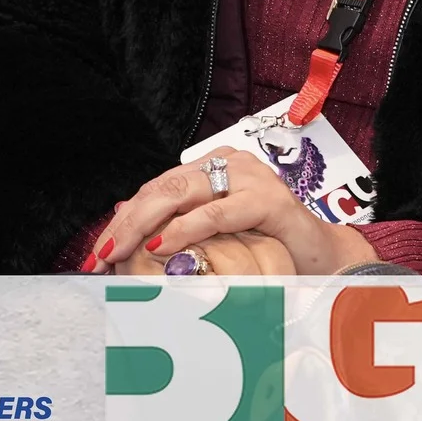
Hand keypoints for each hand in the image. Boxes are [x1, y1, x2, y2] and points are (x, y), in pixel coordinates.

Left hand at [90, 147, 377, 276]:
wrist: (322, 257)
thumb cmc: (268, 247)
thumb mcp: (216, 237)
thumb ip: (178, 223)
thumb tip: (123, 217)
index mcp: (215, 167)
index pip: (158, 186)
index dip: (125, 217)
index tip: (99, 251)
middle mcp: (231, 163)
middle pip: (164, 186)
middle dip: (127, 222)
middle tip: (100, 255)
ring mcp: (251, 177)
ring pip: (182, 193)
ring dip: (144, 225)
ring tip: (119, 251)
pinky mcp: (269, 200)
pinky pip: (218, 213)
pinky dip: (186, 229)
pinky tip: (162, 247)